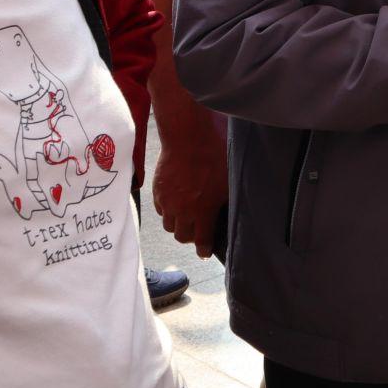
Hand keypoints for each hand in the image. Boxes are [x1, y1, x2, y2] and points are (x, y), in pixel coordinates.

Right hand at [152, 126, 227, 257]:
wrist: (188, 135)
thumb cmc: (215, 155)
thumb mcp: (229, 180)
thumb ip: (225, 201)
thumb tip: (228, 211)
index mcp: (203, 210)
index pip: (201, 241)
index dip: (204, 249)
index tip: (205, 252)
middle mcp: (182, 210)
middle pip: (182, 237)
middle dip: (191, 237)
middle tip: (199, 230)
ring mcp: (167, 201)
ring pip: (169, 225)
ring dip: (178, 224)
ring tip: (188, 215)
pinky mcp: (157, 190)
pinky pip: (160, 209)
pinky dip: (168, 210)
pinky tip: (177, 201)